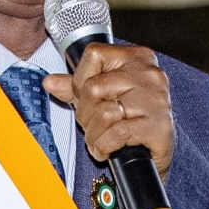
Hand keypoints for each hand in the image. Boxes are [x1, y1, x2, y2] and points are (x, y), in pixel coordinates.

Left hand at [42, 43, 173, 177]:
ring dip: (93, 134)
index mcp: (136, 58)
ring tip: (97, 140)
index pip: (94, 54)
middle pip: (94, 87)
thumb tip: (49, 82)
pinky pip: (118, 133)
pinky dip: (104, 146)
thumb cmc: (131, 120)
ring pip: (104, 113)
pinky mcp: (159, 126)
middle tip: (90, 126)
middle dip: (84, 113)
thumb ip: (76, 87)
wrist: (156, 153)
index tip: (84, 98)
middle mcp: (149, 74)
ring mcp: (156, 100)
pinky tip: (106, 150)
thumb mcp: (103, 97)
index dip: (79, 80)